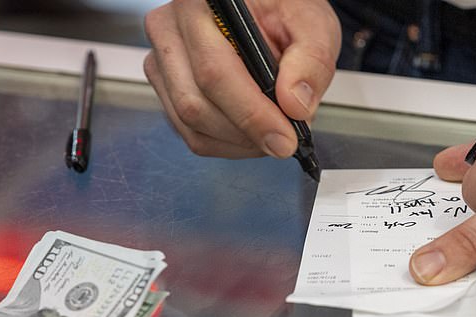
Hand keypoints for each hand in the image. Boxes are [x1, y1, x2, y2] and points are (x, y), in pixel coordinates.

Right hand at [144, 0, 340, 157]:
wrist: (267, 10)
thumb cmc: (284, 9)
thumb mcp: (311, 23)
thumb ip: (310, 61)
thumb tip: (295, 106)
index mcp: (200, 4)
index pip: (215, 71)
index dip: (250, 114)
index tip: (283, 139)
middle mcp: (170, 32)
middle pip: (196, 105)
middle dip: (246, 134)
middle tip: (286, 140)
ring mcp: (163, 64)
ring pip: (192, 126)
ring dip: (239, 142)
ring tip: (273, 130)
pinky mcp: (169, 90)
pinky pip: (192, 133)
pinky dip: (228, 143)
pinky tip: (253, 132)